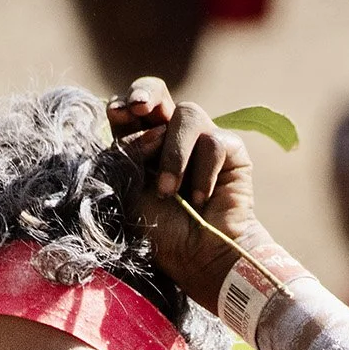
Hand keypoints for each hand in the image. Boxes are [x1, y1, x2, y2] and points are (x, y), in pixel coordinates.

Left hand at [109, 78, 265, 312]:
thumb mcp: (128, 194)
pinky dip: (203, 173)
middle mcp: (170, 138)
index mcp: (141, 147)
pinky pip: (213, 142)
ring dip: (174, 155)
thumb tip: (142, 121)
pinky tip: (201, 200)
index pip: (130, 111)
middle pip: (157, 91)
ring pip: (187, 114)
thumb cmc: (162, 233)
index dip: (125, 104)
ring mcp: (201, 141)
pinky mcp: (231, 150)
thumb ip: (122, 155)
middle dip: (147, 94)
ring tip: (170, 192)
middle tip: (140, 108)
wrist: (200, 258)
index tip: (118, 113)